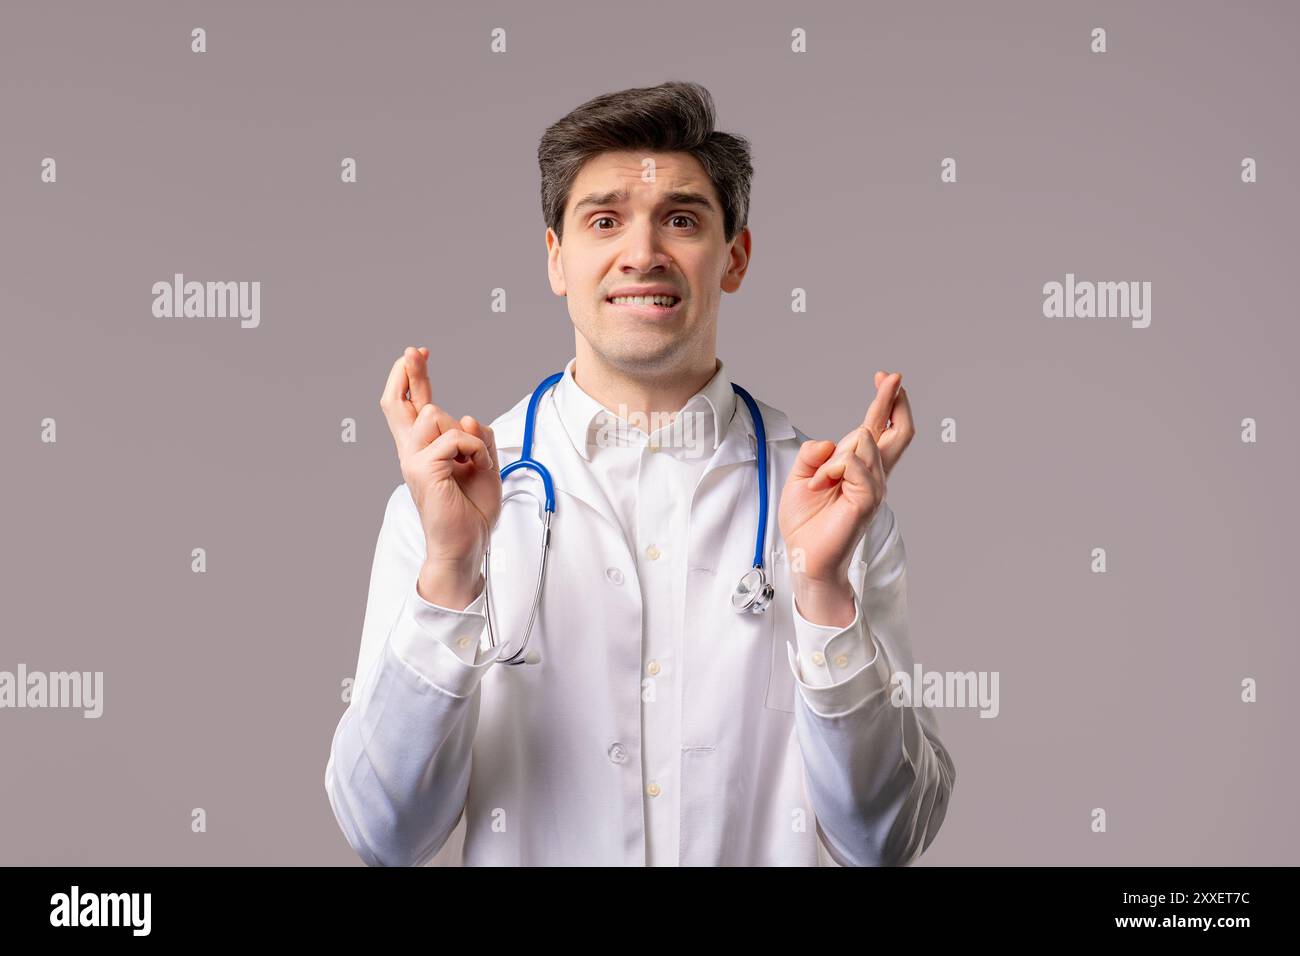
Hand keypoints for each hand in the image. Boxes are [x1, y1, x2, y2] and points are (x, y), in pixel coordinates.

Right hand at [379, 347, 501, 584]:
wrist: (465, 545)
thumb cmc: (472, 510)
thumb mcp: (485, 465)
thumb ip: (480, 439)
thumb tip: (470, 416)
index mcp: (425, 450)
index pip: (411, 407)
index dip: (411, 379)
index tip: (417, 354)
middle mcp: (412, 452)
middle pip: (402, 403)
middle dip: (411, 373)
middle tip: (415, 350)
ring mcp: (413, 460)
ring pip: (436, 414)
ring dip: (467, 433)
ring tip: (474, 460)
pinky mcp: (422, 469)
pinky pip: (455, 437)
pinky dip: (475, 449)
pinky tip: (477, 466)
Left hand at [778, 371, 913, 587]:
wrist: (804, 555)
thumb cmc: (805, 521)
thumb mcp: (801, 477)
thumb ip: (814, 454)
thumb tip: (830, 442)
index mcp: (858, 467)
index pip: (879, 428)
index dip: (885, 401)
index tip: (886, 376)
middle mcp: (872, 475)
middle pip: (899, 432)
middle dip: (894, 400)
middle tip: (891, 377)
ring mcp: (873, 488)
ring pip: (863, 443)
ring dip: (834, 456)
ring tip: (820, 480)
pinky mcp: (867, 501)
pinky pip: (855, 465)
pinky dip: (835, 467)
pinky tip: (825, 482)